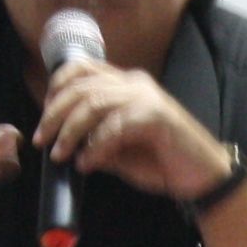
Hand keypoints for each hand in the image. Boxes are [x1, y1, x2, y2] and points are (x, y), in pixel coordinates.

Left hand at [35, 62, 233, 202]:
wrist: (203, 177)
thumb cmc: (163, 163)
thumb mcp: (119, 150)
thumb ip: (94, 141)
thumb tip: (62, 145)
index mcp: (126, 84)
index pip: (83, 69)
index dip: (57, 86)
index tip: (44, 113)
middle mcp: (135, 84)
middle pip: (82, 86)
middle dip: (55, 113)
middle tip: (42, 140)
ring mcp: (147, 97)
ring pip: (94, 102)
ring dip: (71, 130)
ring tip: (61, 154)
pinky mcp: (156, 116)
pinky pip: (115, 126)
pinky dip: (96, 146)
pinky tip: (88, 163)